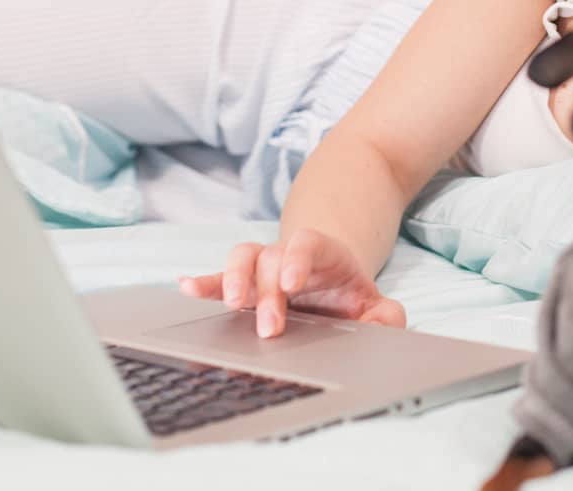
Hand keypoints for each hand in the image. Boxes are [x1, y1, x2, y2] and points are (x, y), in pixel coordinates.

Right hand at [178, 227, 406, 338]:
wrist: (332, 279)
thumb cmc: (349, 294)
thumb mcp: (375, 303)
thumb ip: (386, 315)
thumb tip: (386, 325)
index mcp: (322, 254)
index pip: (308, 244)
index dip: (298, 258)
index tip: (292, 283)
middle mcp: (287, 255)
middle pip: (271, 258)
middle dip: (267, 293)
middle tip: (269, 327)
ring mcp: (263, 266)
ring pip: (242, 256)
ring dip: (232, 278)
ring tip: (231, 304)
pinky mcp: (244, 282)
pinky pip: (218, 276)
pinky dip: (203, 281)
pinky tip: (186, 287)